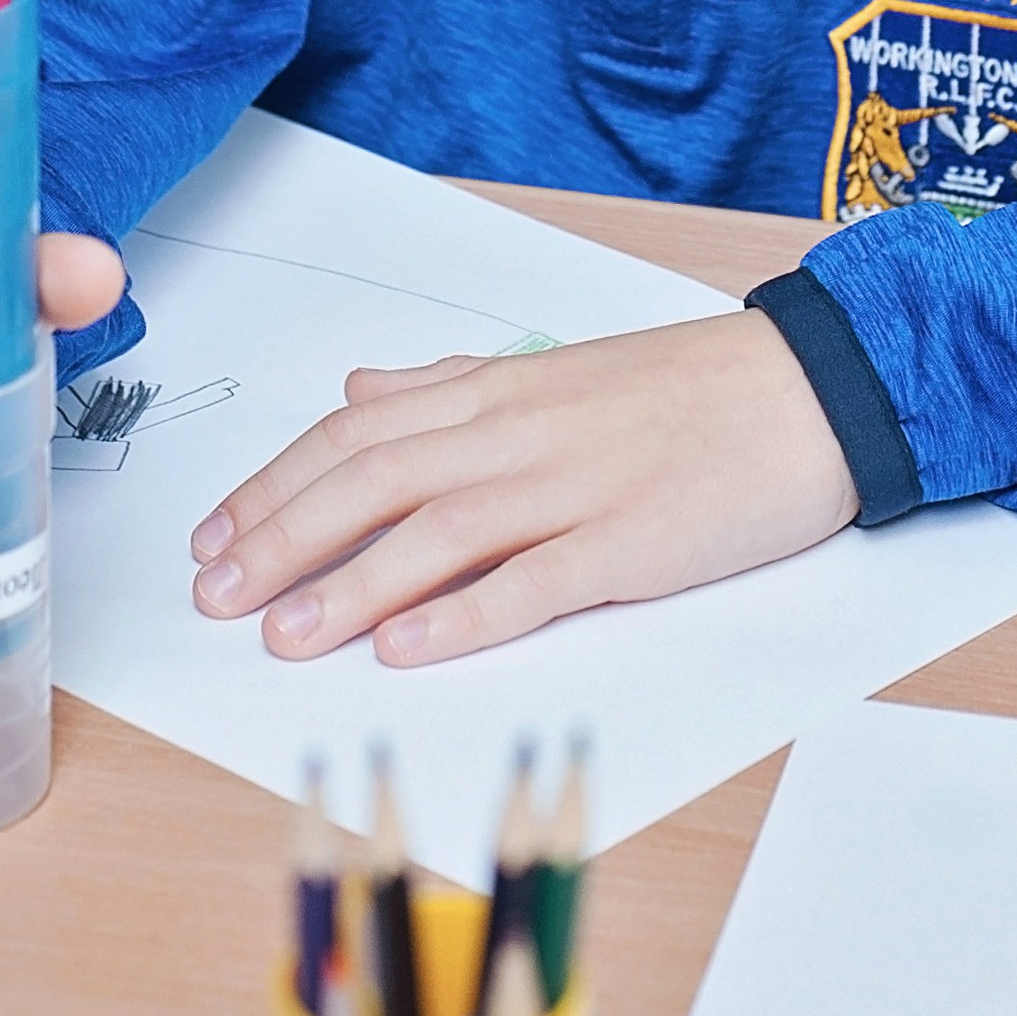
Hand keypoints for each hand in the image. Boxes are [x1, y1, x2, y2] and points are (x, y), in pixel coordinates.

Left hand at [190, 309, 858, 666]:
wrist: (803, 390)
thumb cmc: (683, 389)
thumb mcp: (554, 368)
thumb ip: (449, 385)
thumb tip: (360, 387)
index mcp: (497, 392)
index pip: (356, 435)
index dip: (274, 486)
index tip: (213, 538)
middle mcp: (518, 433)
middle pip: (374, 481)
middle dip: (282, 539)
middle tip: (215, 598)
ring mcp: (572, 487)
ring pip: (436, 532)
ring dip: (349, 586)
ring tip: (284, 637)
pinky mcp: (629, 544)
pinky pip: (533, 580)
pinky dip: (464, 615)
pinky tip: (408, 648)